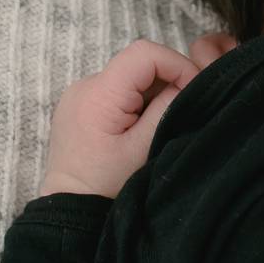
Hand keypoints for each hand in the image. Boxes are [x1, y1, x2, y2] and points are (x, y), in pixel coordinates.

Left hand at [41, 35, 227, 197]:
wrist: (70, 209)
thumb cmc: (106, 186)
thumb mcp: (145, 147)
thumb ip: (168, 107)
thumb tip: (187, 82)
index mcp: (98, 94)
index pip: (144, 54)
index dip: (176, 64)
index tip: (194, 89)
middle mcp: (84, 85)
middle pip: (137, 63)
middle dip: (167, 80)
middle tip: (181, 110)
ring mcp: (78, 94)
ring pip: (128, 76)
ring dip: (151, 92)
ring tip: (158, 124)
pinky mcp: (79, 105)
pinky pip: (115, 89)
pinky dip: (135, 100)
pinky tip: (139, 127)